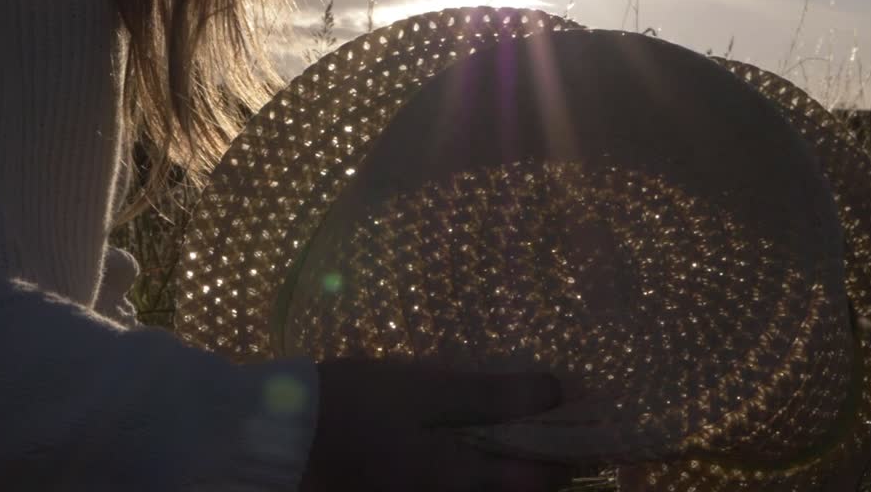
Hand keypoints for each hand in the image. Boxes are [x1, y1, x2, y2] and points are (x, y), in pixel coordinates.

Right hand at [299, 358, 574, 491]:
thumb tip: (559, 389)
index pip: (540, 481)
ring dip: (509, 476)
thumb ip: (490, 394)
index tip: (600, 436)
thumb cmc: (348, 405)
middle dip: (546, 476)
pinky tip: (465, 457)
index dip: (577, 458)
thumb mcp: (420, 390)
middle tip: (569, 446)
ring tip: (523, 453)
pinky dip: (473, 479)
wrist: (271, 442)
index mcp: (458, 481)